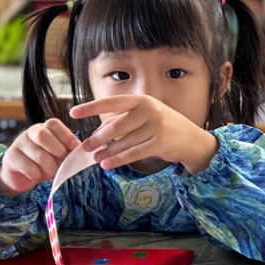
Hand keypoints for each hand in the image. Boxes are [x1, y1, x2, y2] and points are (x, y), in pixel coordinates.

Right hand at [0, 118, 79, 196]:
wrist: (21, 176)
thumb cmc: (44, 163)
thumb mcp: (57, 156)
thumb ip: (67, 150)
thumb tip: (80, 149)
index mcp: (44, 128)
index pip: (53, 124)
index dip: (66, 135)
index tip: (75, 147)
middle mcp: (29, 132)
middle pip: (43, 135)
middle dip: (57, 151)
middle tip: (63, 163)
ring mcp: (18, 143)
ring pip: (38, 154)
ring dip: (49, 167)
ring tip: (52, 173)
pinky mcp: (10, 157)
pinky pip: (27, 166)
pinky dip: (36, 174)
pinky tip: (36, 176)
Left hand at [70, 95, 217, 174]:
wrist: (191, 139)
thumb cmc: (163, 126)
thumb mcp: (144, 117)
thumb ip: (122, 121)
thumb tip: (96, 131)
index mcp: (141, 100)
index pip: (112, 102)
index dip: (91, 108)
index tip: (73, 113)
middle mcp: (149, 111)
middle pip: (116, 126)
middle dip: (98, 139)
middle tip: (85, 147)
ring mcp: (156, 126)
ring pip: (124, 142)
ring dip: (107, 151)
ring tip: (95, 158)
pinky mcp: (160, 143)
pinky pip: (134, 153)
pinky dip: (118, 159)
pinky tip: (107, 164)